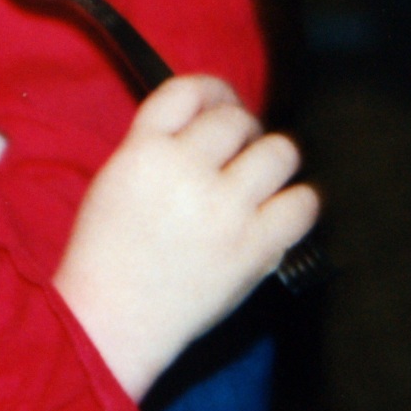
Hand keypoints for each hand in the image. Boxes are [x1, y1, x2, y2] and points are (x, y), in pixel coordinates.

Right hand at [52, 76, 318, 400]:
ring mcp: (225, 208)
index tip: (220, 101)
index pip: (188, 90)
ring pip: (279, 152)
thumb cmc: (107, 251)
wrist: (112, 320)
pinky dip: (297, 202)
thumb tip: (213, 122)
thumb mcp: (115, 176)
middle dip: (241, 131)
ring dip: (271, 160)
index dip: (212, 90)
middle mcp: (186, 168)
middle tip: (237, 153)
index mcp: (144, 148)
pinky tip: (280, 210)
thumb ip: (158, 144)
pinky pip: (302, 204)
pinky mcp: (255, 248)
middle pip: (237, 118)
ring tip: (259, 180)